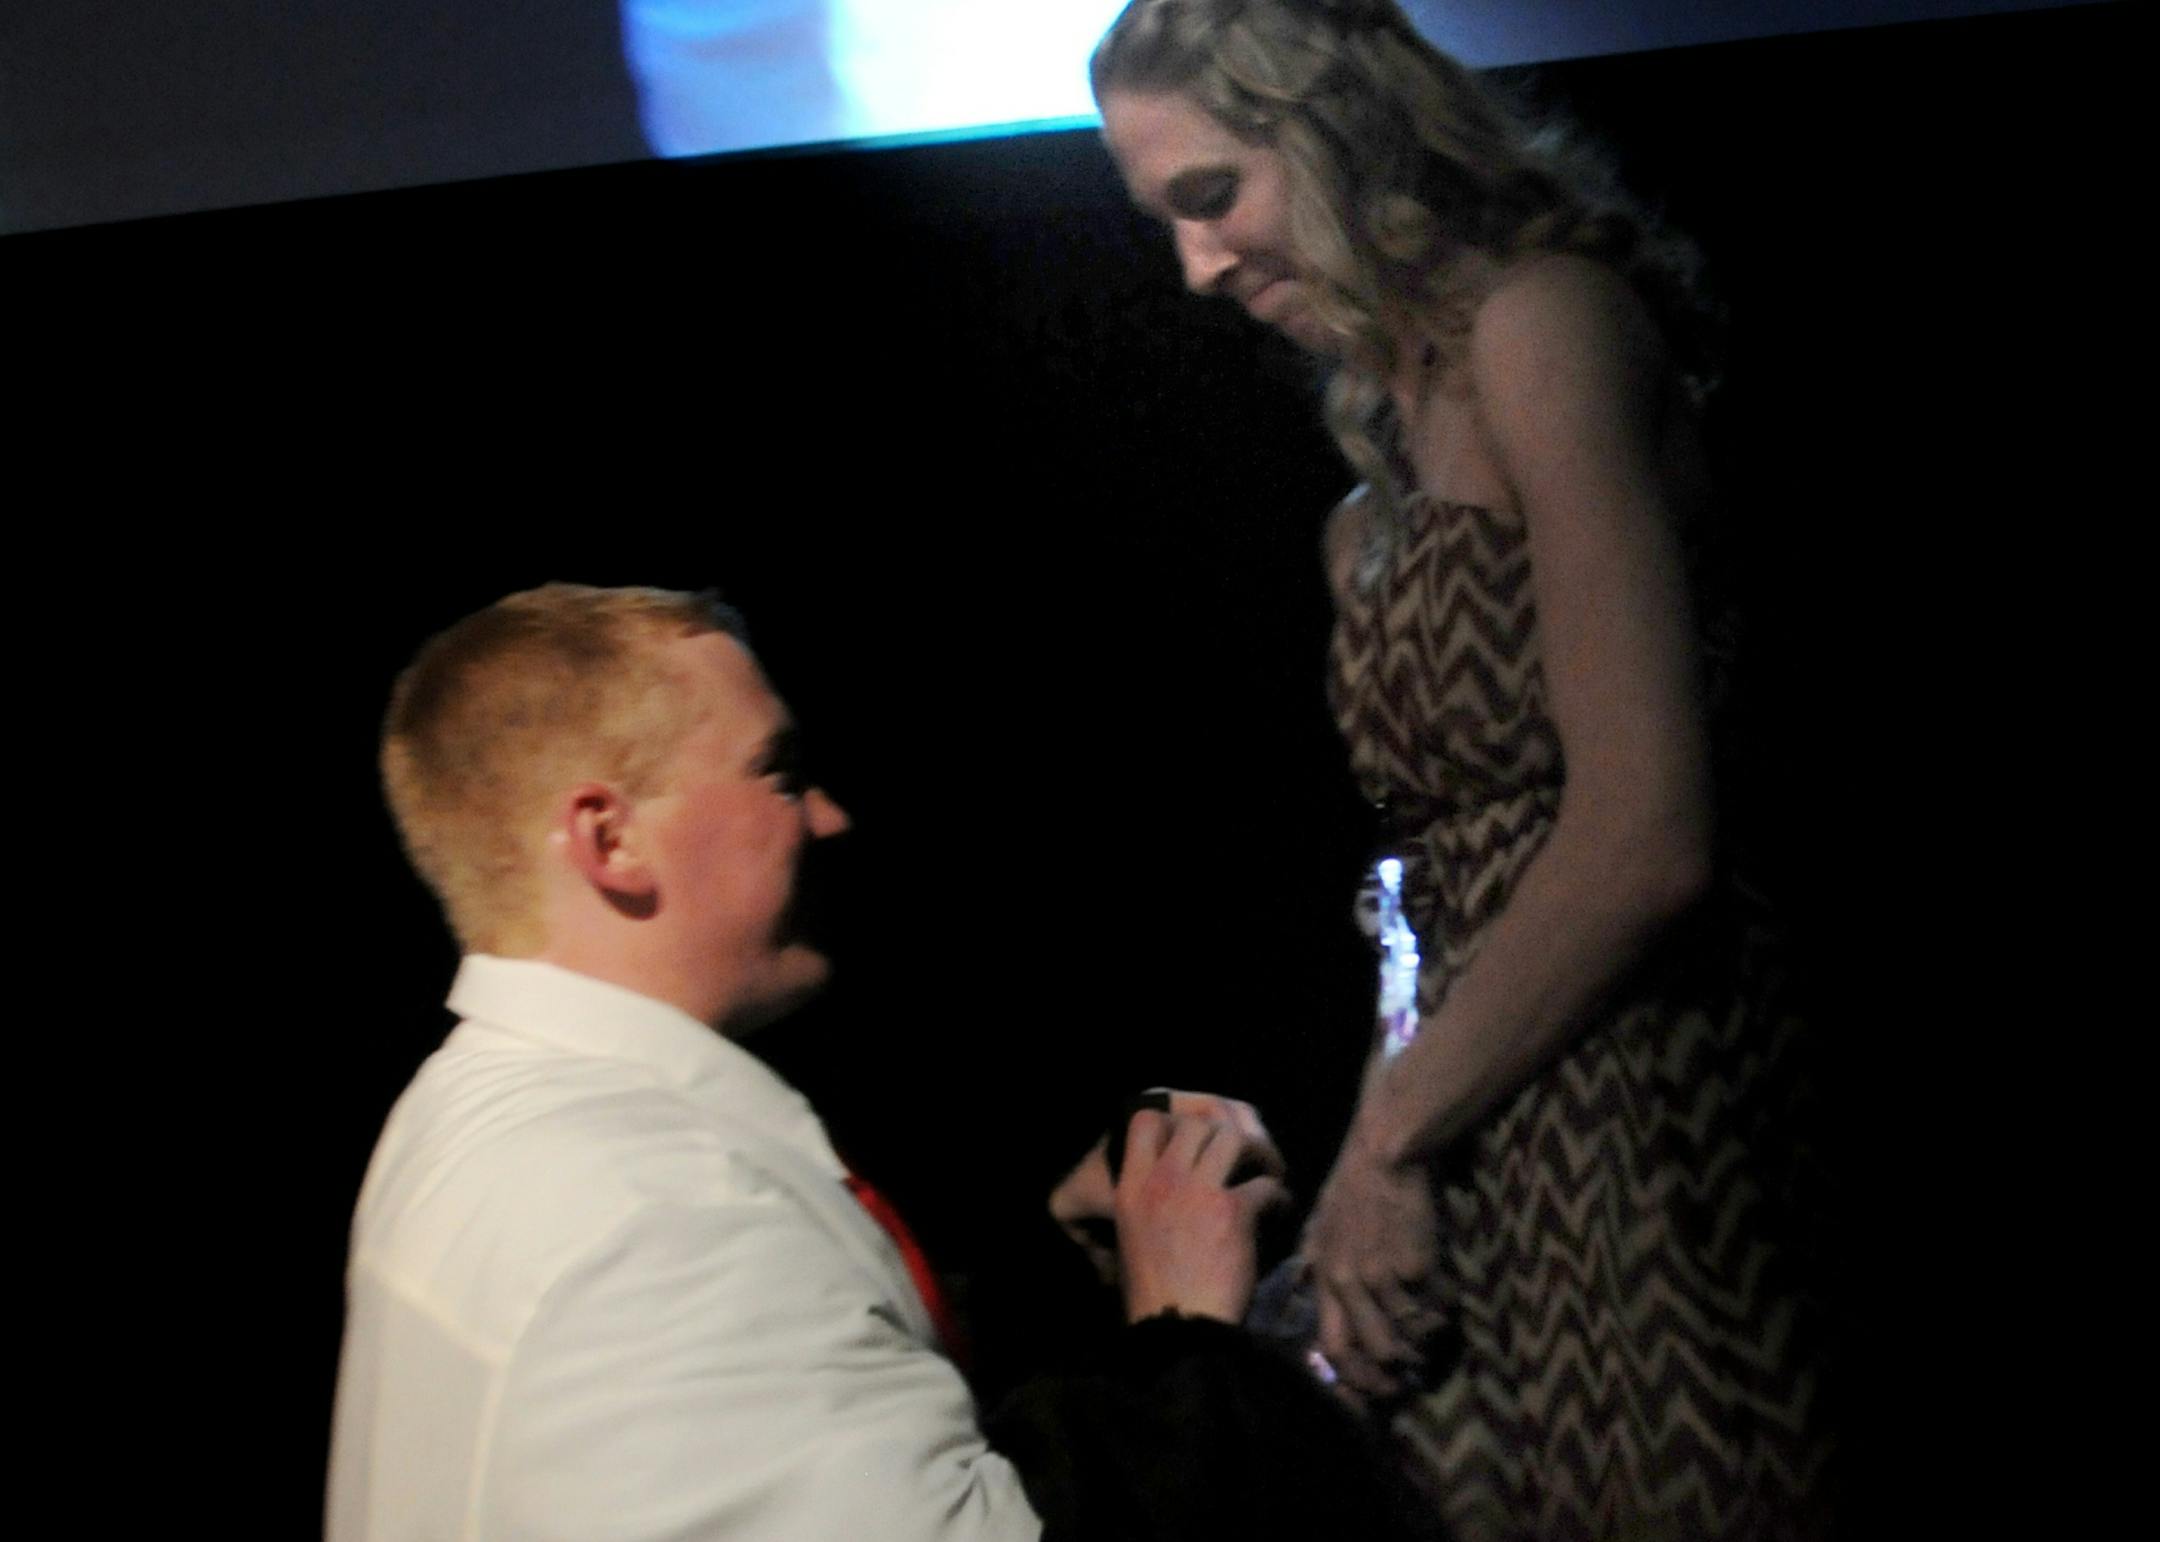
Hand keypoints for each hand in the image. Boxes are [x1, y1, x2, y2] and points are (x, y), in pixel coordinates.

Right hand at [1048, 1090, 1285, 1289]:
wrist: (1178, 1327)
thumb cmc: (1152, 1294)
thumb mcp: (1131, 1236)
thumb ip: (1148, 1199)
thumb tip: (1168, 1185)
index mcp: (1132, 1187)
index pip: (1146, 1120)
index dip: (1174, 1120)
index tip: (1194, 1139)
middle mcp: (1162, 1180)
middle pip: (1197, 1123)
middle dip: (1224, 1132)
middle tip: (1243, 1154)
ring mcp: (1198, 1192)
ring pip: (1233, 1139)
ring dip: (1257, 1153)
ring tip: (1268, 1171)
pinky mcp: (1233, 1211)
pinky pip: (1265, 1184)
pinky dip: (1279, 1195)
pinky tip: (1280, 1208)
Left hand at [1302, 1127, 1443, 1404]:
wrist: (1384, 1154)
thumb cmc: (1352, 1187)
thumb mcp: (1320, 1226)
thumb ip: (1316, 1264)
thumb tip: (1308, 1293)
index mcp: (1324, 1276)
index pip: (1334, 1346)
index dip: (1355, 1379)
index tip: (1376, 1392)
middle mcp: (1349, 1283)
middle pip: (1375, 1351)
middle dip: (1398, 1373)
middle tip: (1413, 1377)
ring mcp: (1383, 1276)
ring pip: (1410, 1334)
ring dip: (1427, 1340)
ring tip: (1435, 1332)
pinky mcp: (1416, 1266)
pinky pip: (1436, 1305)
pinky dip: (1446, 1308)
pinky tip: (1448, 1295)